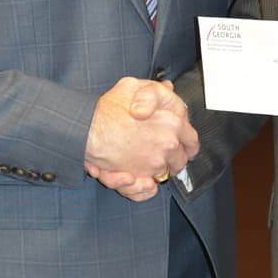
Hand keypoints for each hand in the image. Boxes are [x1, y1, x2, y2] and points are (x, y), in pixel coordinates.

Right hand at [84, 78, 198, 200]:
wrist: (86, 129)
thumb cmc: (108, 109)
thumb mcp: (133, 86)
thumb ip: (153, 91)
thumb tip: (168, 88)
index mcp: (173, 123)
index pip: (192, 140)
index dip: (187, 144)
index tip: (182, 147)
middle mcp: (168, 145)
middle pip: (180, 161)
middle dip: (171, 160)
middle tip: (157, 155)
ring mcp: (154, 164)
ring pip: (162, 176)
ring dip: (151, 172)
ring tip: (136, 162)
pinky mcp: (139, 180)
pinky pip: (147, 191)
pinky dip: (141, 188)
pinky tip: (131, 177)